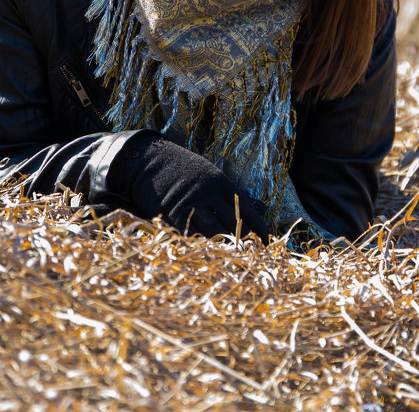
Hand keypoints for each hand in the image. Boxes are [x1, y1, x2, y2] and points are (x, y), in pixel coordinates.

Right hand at [109, 132, 269, 238]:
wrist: (149, 162)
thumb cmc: (185, 172)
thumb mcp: (212, 177)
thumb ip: (233, 194)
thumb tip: (260, 207)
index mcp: (222, 183)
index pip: (248, 210)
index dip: (259, 228)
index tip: (268, 243)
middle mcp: (210, 194)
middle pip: (234, 224)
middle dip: (243, 240)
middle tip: (249, 253)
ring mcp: (192, 205)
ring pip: (216, 231)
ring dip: (224, 245)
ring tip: (231, 256)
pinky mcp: (175, 216)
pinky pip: (193, 235)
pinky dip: (202, 245)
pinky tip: (208, 252)